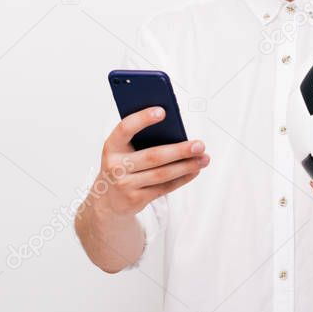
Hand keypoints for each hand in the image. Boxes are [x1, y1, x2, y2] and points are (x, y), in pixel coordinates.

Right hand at [89, 106, 209, 219]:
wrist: (108, 200)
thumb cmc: (122, 165)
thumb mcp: (123, 150)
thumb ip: (141, 139)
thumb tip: (176, 131)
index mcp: (111, 146)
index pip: (125, 128)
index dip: (142, 119)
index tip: (162, 111)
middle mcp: (116, 166)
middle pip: (153, 156)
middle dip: (179, 150)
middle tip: (200, 144)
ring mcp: (125, 185)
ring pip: (162, 174)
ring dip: (186, 166)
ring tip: (204, 158)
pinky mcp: (136, 200)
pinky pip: (164, 188)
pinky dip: (182, 178)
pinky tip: (194, 170)